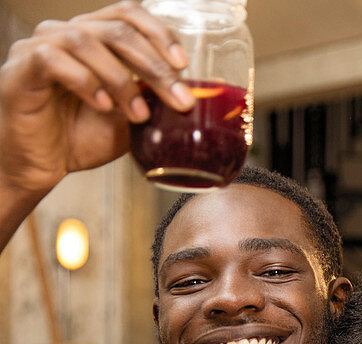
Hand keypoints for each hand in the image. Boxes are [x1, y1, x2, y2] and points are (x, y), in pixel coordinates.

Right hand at [0, 0, 193, 195]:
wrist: (41, 164)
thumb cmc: (81, 137)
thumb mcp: (131, 120)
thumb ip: (155, 102)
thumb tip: (194, 99)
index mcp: (94, 37)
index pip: (128, 13)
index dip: (159, 33)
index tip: (183, 64)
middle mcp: (66, 33)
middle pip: (117, 30)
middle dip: (155, 66)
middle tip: (178, 99)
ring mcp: (40, 46)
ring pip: (86, 40)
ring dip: (122, 79)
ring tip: (139, 114)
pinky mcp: (21, 68)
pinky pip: (53, 59)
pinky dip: (86, 82)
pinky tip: (103, 106)